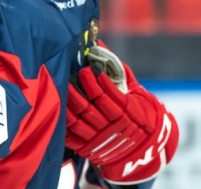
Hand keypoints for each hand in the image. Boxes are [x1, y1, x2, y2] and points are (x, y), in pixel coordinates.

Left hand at [66, 56, 178, 183]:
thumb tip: (103, 48)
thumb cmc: (139, 118)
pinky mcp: (88, 149)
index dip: (97, 83)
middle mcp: (111, 128)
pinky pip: (72, 138)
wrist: (142, 152)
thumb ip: (123, 74)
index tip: (89, 68)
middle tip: (72, 75)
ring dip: (68, 104)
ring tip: (63, 87)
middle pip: (90, 108)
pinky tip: (57, 109)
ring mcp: (98, 140)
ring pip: (78, 121)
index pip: (108, 97)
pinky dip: (63, 124)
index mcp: (125, 116)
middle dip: (79, 90)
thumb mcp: (137, 97)